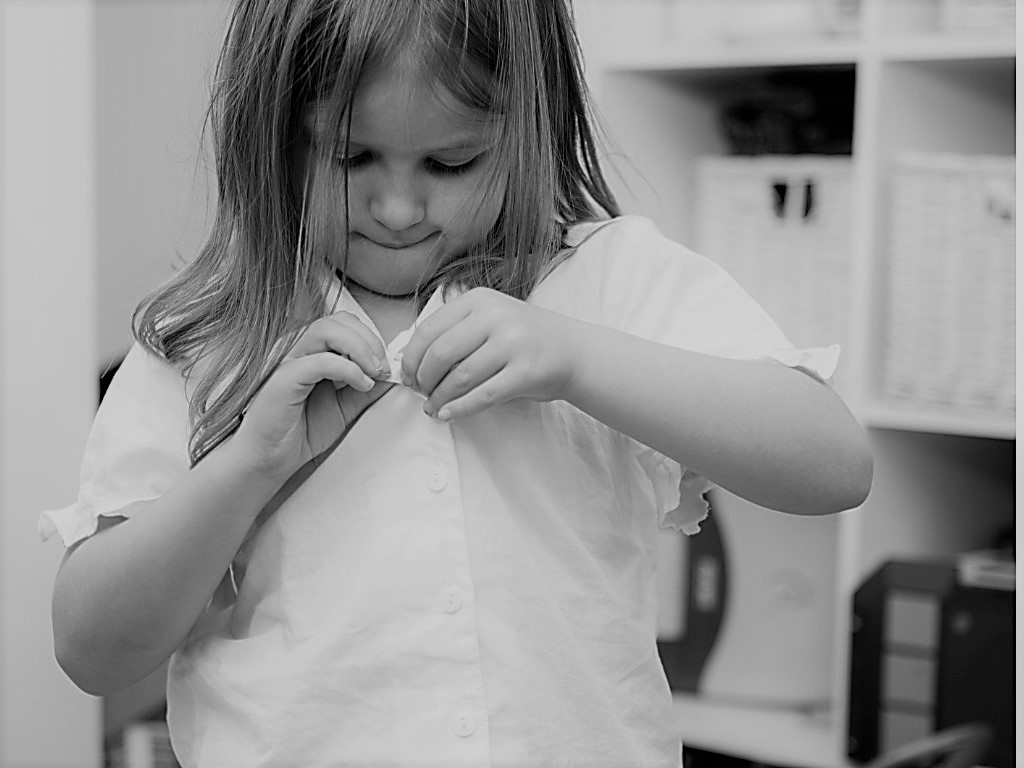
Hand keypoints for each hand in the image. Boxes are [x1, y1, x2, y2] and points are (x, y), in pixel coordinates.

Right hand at [230, 311, 392, 480]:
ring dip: (361, 349)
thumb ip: (367, 387)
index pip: (345, 323)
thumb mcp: (346, 406)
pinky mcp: (283, 378)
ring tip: (375, 374)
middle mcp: (296, 347)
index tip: (387, 366)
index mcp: (310, 349)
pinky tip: (362, 384)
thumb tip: (393, 374)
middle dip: (370, 341)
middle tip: (384, 369)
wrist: (270, 459)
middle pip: (339, 320)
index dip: (371, 339)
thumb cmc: (301, 430)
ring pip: (326, 330)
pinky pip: (320, 360)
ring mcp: (286, 359)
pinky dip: (349, 369)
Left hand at [400, 287, 577, 420]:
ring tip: (432, 408)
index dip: (412, 358)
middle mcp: (496, 317)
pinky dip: (459, 409)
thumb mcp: (489, 319)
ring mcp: (513, 344)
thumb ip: (455, 332)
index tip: (407, 376)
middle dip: (423, 379)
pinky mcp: (525, 373)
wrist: (572, 351)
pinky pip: (482, 396)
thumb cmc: (524, 338)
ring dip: (439, 398)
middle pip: (440, 353)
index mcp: (479, 300)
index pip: (429, 329)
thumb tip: (412, 362)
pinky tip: (448, 415)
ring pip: (460, 377)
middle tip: (421, 393)